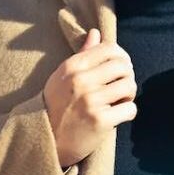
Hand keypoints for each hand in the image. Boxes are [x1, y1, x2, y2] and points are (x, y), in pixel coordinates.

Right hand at [43, 28, 136, 167]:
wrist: (43, 141)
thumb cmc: (56, 106)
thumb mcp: (63, 77)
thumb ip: (82, 55)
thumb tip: (96, 32)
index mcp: (72, 66)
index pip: (110, 49)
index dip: (121, 57)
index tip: (119, 69)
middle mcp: (80, 81)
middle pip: (123, 66)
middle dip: (127, 76)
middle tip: (121, 87)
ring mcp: (90, 101)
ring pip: (129, 86)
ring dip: (129, 95)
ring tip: (119, 101)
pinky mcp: (99, 121)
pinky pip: (130, 109)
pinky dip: (128, 112)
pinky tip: (118, 116)